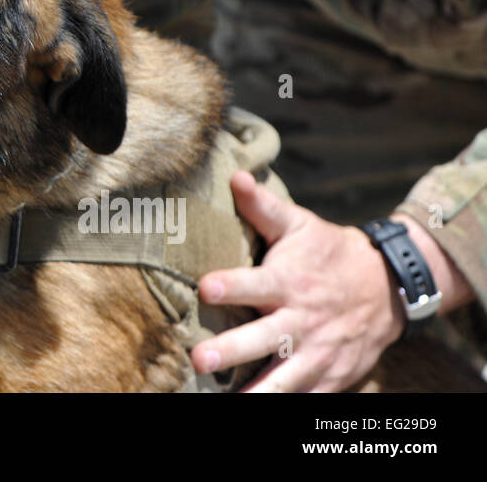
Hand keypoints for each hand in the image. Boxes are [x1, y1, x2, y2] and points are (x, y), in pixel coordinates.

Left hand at [190, 170, 405, 391]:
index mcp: (290, 282)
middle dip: (232, 350)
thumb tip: (234, 176)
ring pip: (284, 378)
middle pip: (264, 338)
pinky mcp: (330, 377)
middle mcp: (302, 320)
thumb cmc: (328, 253)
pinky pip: (307, 397)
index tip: (204, 287)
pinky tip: (256, 410)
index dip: (231, 285)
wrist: (388, 288)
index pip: (257, 283)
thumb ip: (263, 207)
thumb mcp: (300, 225)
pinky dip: (287, 404)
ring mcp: (317, 353)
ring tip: (227, 402)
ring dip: (257, 391)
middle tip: (199, 358)